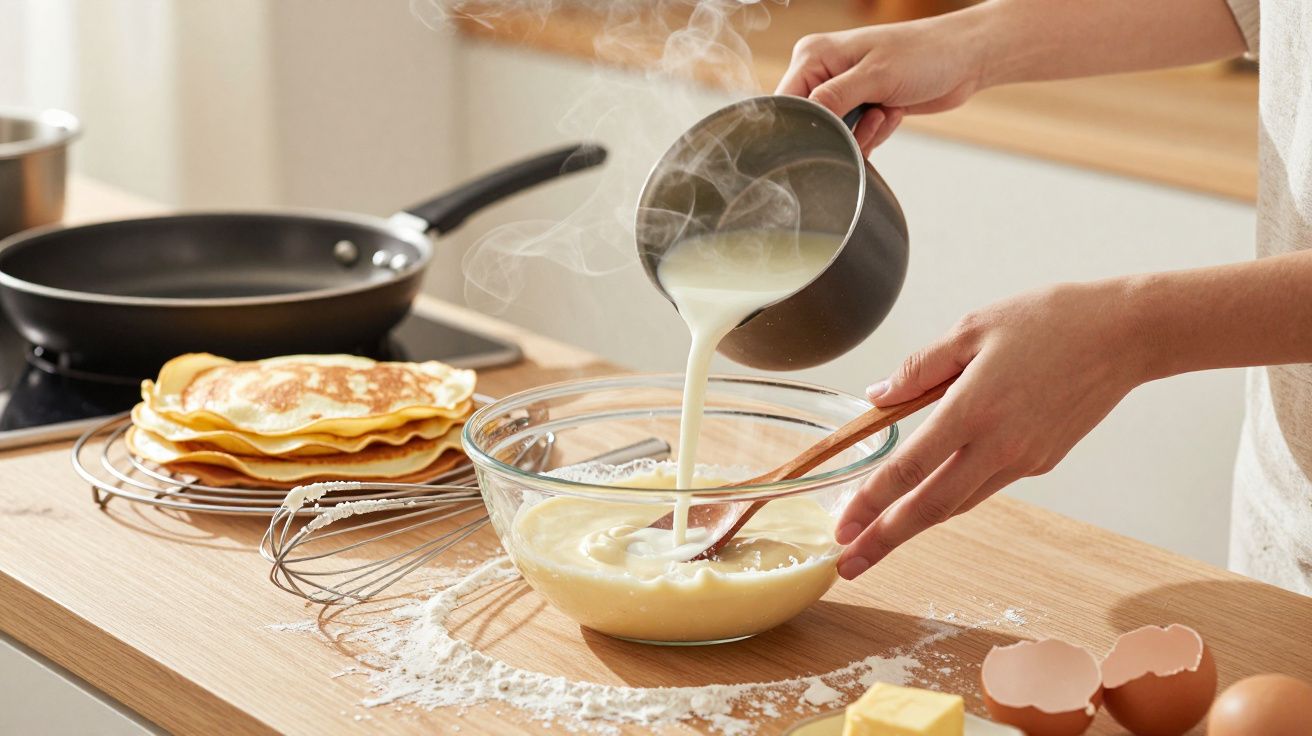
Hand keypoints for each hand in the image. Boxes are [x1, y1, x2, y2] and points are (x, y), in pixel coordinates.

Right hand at [775, 11, 992, 154]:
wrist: (965, 60)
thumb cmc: (925, 54)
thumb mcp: (876, 75)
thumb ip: (834, 98)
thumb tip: (804, 120)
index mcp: (814, 55)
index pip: (785, 100)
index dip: (799, 124)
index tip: (824, 136)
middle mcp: (823, 72)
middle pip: (808, 122)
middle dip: (838, 132)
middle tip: (869, 117)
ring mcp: (843, 91)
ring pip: (832, 135)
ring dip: (861, 134)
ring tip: (885, 111)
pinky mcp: (861, 108)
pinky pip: (852, 138)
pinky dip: (873, 135)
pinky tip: (892, 113)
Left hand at [835, 280, 1150, 578]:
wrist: (1126, 334)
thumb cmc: (1051, 321)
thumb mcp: (973, 328)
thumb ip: (920, 367)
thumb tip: (878, 396)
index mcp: (975, 408)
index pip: (910, 467)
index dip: (872, 500)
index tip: (843, 524)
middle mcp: (1000, 444)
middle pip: (932, 506)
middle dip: (885, 539)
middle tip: (849, 564)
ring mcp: (1025, 459)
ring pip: (960, 502)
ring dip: (916, 524)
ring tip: (879, 539)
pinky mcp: (1043, 461)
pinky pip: (987, 484)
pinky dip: (954, 494)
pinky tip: (930, 494)